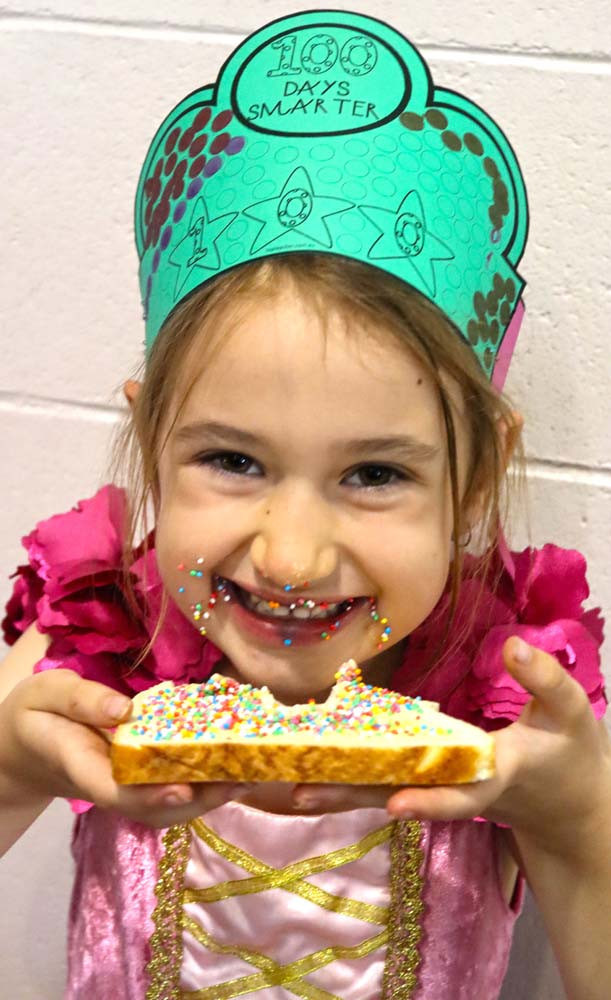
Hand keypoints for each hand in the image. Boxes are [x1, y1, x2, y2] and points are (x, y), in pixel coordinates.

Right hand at [0, 669, 252, 827]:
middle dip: (200, 800)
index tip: (185, 789)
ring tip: (251, 772)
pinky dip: (206, 779)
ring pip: (171, 805)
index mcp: (81, 766)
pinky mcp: (141, 778)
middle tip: (242, 779)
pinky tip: (236, 760)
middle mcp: (109, 786)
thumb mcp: (46, 693)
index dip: (153, 797)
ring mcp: (127, 787)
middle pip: (156, 809)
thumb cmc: (37, 712)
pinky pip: (174, 785)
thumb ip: (81, 700)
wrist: (29, 740)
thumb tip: (125, 708)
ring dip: (211, 795)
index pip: (117, 793)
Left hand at [291, 638, 610, 855]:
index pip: (464, 791)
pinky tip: (314, 771)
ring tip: (292, 787)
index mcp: (499, 773)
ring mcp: (443, 789)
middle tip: (302, 792)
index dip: (432, 800)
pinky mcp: (432, 782)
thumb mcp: (571, 712)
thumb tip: (511, 643)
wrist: (565, 803)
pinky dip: (354, 779)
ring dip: (341, 790)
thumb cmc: (570, 753)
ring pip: (388, 792)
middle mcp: (461, 789)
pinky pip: (389, 782)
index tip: (395, 805)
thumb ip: (544, 680)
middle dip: (354, 795)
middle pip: (403, 795)